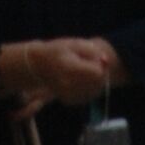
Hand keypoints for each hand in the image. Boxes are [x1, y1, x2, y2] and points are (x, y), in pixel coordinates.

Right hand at [0, 35, 118, 113]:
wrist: (39, 64)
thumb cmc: (59, 50)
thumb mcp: (75, 44)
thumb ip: (92, 51)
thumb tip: (105, 61)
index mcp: (69, 66)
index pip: (97, 72)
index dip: (101, 65)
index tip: (98, 58)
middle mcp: (68, 84)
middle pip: (98, 83)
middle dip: (101, 74)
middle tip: (92, 63)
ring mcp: (67, 94)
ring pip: (95, 91)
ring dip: (96, 82)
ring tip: (86, 70)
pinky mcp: (68, 100)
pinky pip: (88, 96)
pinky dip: (90, 89)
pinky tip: (82, 79)